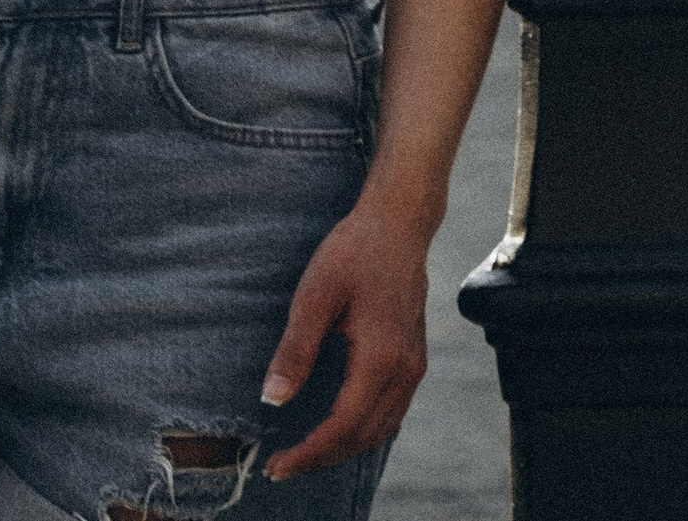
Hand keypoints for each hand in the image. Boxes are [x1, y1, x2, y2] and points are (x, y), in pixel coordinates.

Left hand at [259, 200, 430, 481]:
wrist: (399, 221)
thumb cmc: (355, 250)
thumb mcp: (315, 293)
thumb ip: (296, 350)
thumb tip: (272, 401)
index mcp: (381, 354)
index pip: (343, 426)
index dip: (308, 453)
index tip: (276, 465)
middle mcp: (405, 367)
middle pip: (363, 437)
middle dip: (322, 458)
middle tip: (281, 466)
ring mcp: (414, 364)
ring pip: (381, 430)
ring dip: (343, 449)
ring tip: (304, 453)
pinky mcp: (414, 358)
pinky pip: (391, 413)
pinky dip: (363, 431)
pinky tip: (337, 427)